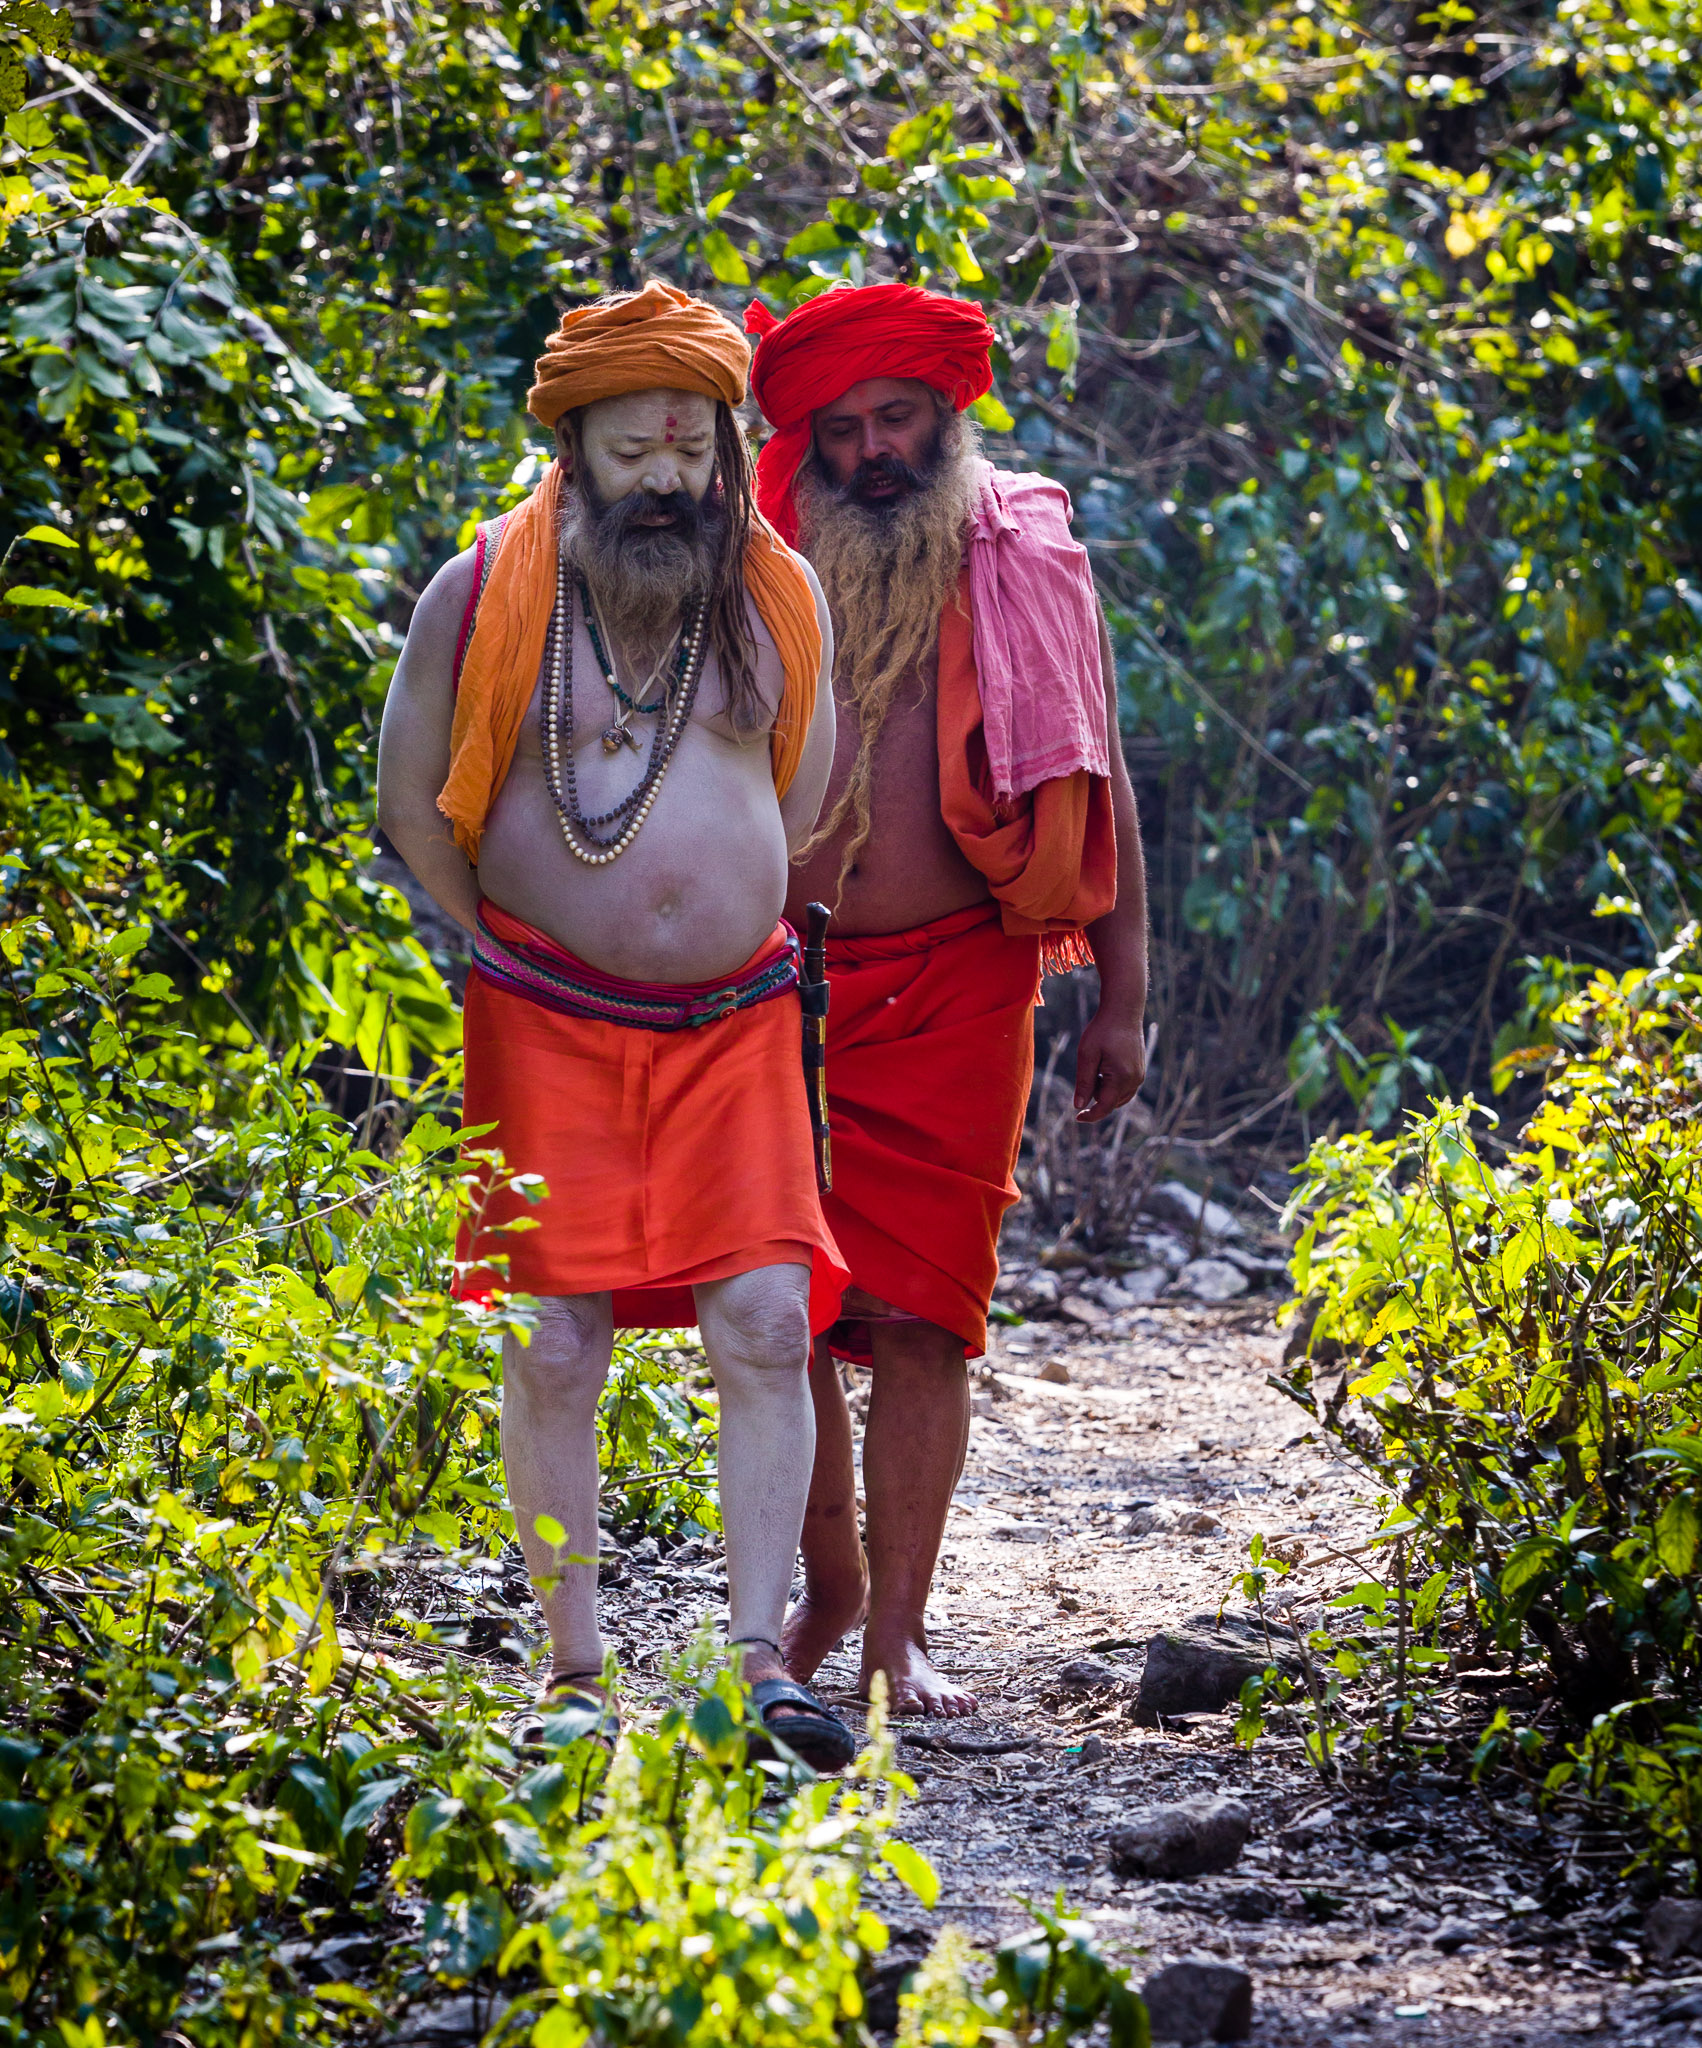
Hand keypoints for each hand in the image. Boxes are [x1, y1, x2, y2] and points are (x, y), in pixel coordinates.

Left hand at [1073, 1004, 1147, 1123]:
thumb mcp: (1087, 1055)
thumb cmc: (1102, 1030)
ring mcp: (1139, 1076)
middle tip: (1089, 1068)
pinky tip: (1104, 1064)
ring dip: (1104, 1090)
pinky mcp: (1140, 1071)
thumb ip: (1084, 1082)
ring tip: (1097, 1064)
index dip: (1090, 1115)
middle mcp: (1134, 1080)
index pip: (1105, 1107)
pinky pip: (1124, 1087)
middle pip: (1111, 1102)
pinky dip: (1112, 1084)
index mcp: (1121, 1078)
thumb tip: (1079, 1105)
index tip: (1077, 1117)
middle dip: (1096, 1095)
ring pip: (1118, 1096)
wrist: (1123, 1011)